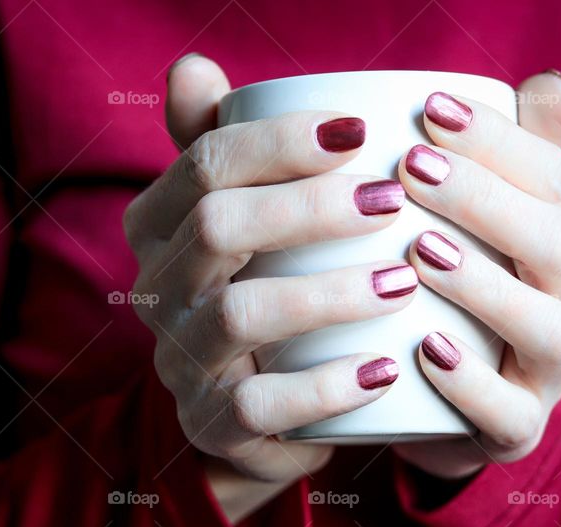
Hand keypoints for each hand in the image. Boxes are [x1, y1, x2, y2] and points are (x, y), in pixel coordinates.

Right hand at [125, 55, 416, 522]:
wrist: (245, 412)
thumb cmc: (257, 290)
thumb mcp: (239, 220)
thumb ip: (221, 147)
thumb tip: (193, 66)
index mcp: (158, 226)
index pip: (203, 164)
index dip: (279, 140)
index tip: (361, 130)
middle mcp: (158, 289)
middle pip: (217, 227)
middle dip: (308, 205)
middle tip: (391, 198)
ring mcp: (181, 361)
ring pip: (239, 314)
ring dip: (327, 292)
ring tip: (402, 278)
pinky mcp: (213, 424)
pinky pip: (260, 407)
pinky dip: (327, 387)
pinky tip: (385, 368)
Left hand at [393, 72, 560, 479]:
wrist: (444, 405)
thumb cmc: (461, 296)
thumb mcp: (484, 227)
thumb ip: (511, 159)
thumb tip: (547, 83)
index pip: (550, 177)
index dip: (496, 140)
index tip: (429, 109)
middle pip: (559, 244)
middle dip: (488, 200)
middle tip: (414, 168)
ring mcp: (549, 368)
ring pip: (547, 328)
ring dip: (486, 286)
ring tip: (420, 252)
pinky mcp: (520, 428)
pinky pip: (509, 412)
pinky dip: (470, 382)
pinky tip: (424, 349)